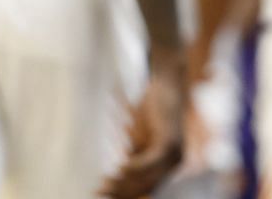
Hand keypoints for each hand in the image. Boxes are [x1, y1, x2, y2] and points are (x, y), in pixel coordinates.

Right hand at [99, 63, 184, 197]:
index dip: (124, 193)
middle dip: (120, 192)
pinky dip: (136, 167)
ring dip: (123, 183)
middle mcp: (174, 163)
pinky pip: (151, 161)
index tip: (102, 194)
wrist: (167, 84)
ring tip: (103, 185)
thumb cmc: (150, 110)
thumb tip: (120, 173)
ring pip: (147, 178)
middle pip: (144, 187)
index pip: (145, 188)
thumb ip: (134, 155)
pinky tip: (121, 168)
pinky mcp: (170, 141)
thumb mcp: (140, 138)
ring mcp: (174, 154)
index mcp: (167, 165)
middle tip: (97, 192)